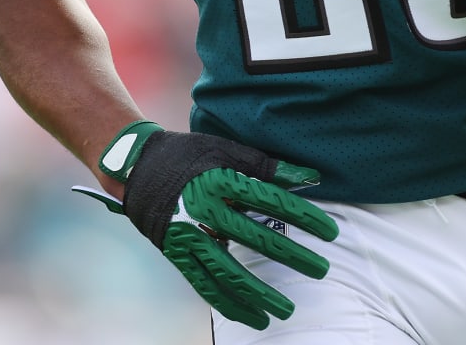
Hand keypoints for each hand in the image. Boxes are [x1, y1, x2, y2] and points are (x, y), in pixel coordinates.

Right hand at [79, 121, 338, 328]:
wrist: (135, 168)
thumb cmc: (187, 154)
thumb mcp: (225, 149)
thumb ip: (267, 165)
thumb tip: (310, 176)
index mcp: (220, 179)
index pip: (271, 202)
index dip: (304, 217)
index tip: (330, 232)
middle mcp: (204, 209)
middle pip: (256, 238)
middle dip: (292, 256)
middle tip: (321, 270)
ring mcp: (188, 235)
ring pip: (229, 271)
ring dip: (259, 294)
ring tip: (285, 309)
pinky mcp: (177, 254)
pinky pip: (205, 285)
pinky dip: (229, 304)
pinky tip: (251, 316)